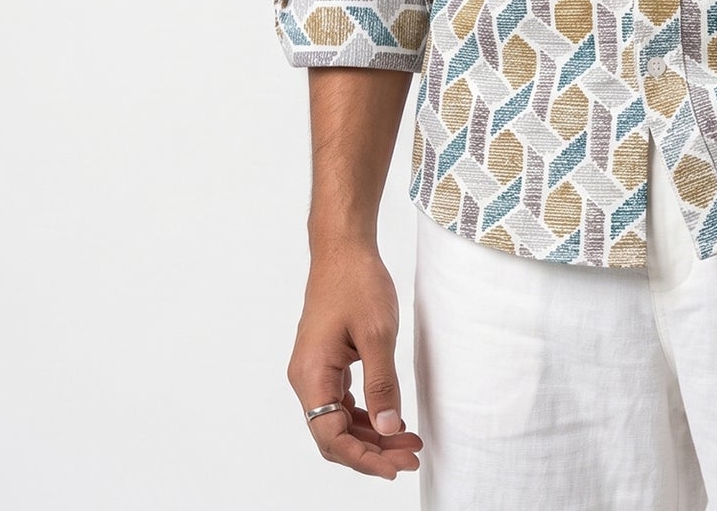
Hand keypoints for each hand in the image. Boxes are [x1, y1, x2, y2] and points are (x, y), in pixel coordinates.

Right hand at [287, 244, 422, 480]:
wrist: (343, 248)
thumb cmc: (357, 282)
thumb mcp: (377, 334)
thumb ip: (382, 384)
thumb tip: (389, 427)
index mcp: (311, 376)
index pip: (331, 437)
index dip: (363, 459)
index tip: (394, 467)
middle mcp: (306, 379)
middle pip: (334, 435)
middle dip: (372, 452)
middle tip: (410, 458)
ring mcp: (315, 371)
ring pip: (339, 421)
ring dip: (372, 435)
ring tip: (408, 443)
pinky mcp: (326, 363)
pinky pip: (342, 402)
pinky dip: (366, 414)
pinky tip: (392, 419)